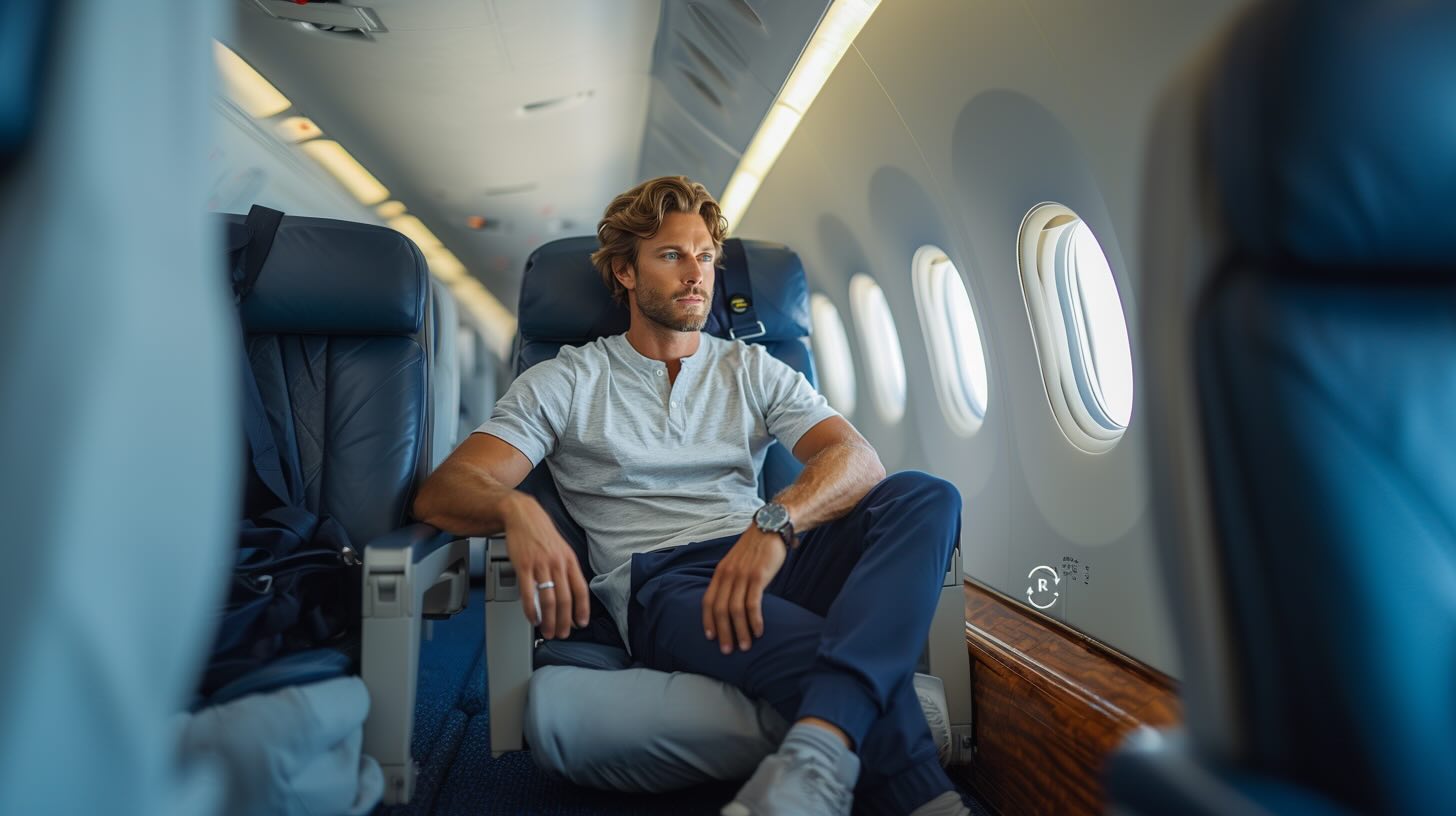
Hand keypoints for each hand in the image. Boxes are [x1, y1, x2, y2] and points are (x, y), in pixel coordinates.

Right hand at [502, 494, 588, 638]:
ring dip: (548, 620)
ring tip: (547, 630)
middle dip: (564, 621)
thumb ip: (566, 571)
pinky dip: (531, 609)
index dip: (582, 609)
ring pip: (548, 599)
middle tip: (561, 633)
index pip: (581, 590)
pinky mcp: (524, 566)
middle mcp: (558, 564)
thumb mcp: (562, 550)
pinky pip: (529, 592)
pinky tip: (532, 618)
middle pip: (565, 599)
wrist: (523, 516)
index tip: (581, 623)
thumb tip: (570, 595)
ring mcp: (541, 565)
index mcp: (570, 561)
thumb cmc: (542, 535)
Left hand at [702, 525, 786, 654]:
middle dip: (722, 633)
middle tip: (727, 650)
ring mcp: (742, 575)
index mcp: (720, 572)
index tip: (710, 637)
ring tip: (744, 646)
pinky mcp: (758, 576)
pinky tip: (759, 631)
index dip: (708, 621)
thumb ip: (733, 580)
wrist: (772, 526)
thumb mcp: (737, 562)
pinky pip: (752, 604)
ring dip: (739, 631)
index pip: (707, 601)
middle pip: (719, 610)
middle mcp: (728, 574)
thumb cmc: (757, 547)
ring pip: (735, 610)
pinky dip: (754, 621)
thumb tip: (732, 602)